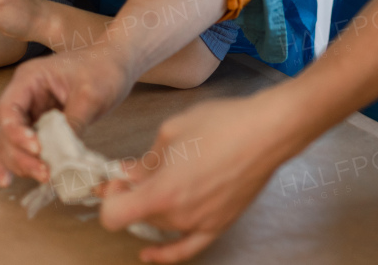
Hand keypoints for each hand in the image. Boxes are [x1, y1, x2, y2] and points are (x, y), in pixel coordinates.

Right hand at [0, 51, 135, 185]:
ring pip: (12, 142)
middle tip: (43, 172)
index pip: (8, 109)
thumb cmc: (103, 69)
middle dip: (20, 154)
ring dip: (22, 162)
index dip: (16, 133)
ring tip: (44, 176)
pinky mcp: (42, 124)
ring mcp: (32, 111)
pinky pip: (23, 144)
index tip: (36, 148)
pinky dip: (18, 161)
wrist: (117, 63)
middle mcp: (25, 95)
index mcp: (30, 79)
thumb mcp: (91, 95)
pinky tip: (8, 179)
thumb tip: (63, 156)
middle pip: (7, 130)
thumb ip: (73, 123)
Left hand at [99, 93, 293, 262]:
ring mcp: (200, 224)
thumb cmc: (221, 125)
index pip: (114, 215)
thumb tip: (128, 172)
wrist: (266, 132)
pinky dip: (165, 253)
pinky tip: (150, 253)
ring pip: (160, 224)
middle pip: (138, 216)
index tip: (118, 180)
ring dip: (151, 208)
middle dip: (131, 195)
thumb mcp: (172, 132)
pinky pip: (186, 248)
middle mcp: (179, 215)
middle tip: (136, 172)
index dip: (111, 197)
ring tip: (161, 181)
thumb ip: (145, 159)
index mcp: (163, 192)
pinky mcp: (218, 225)